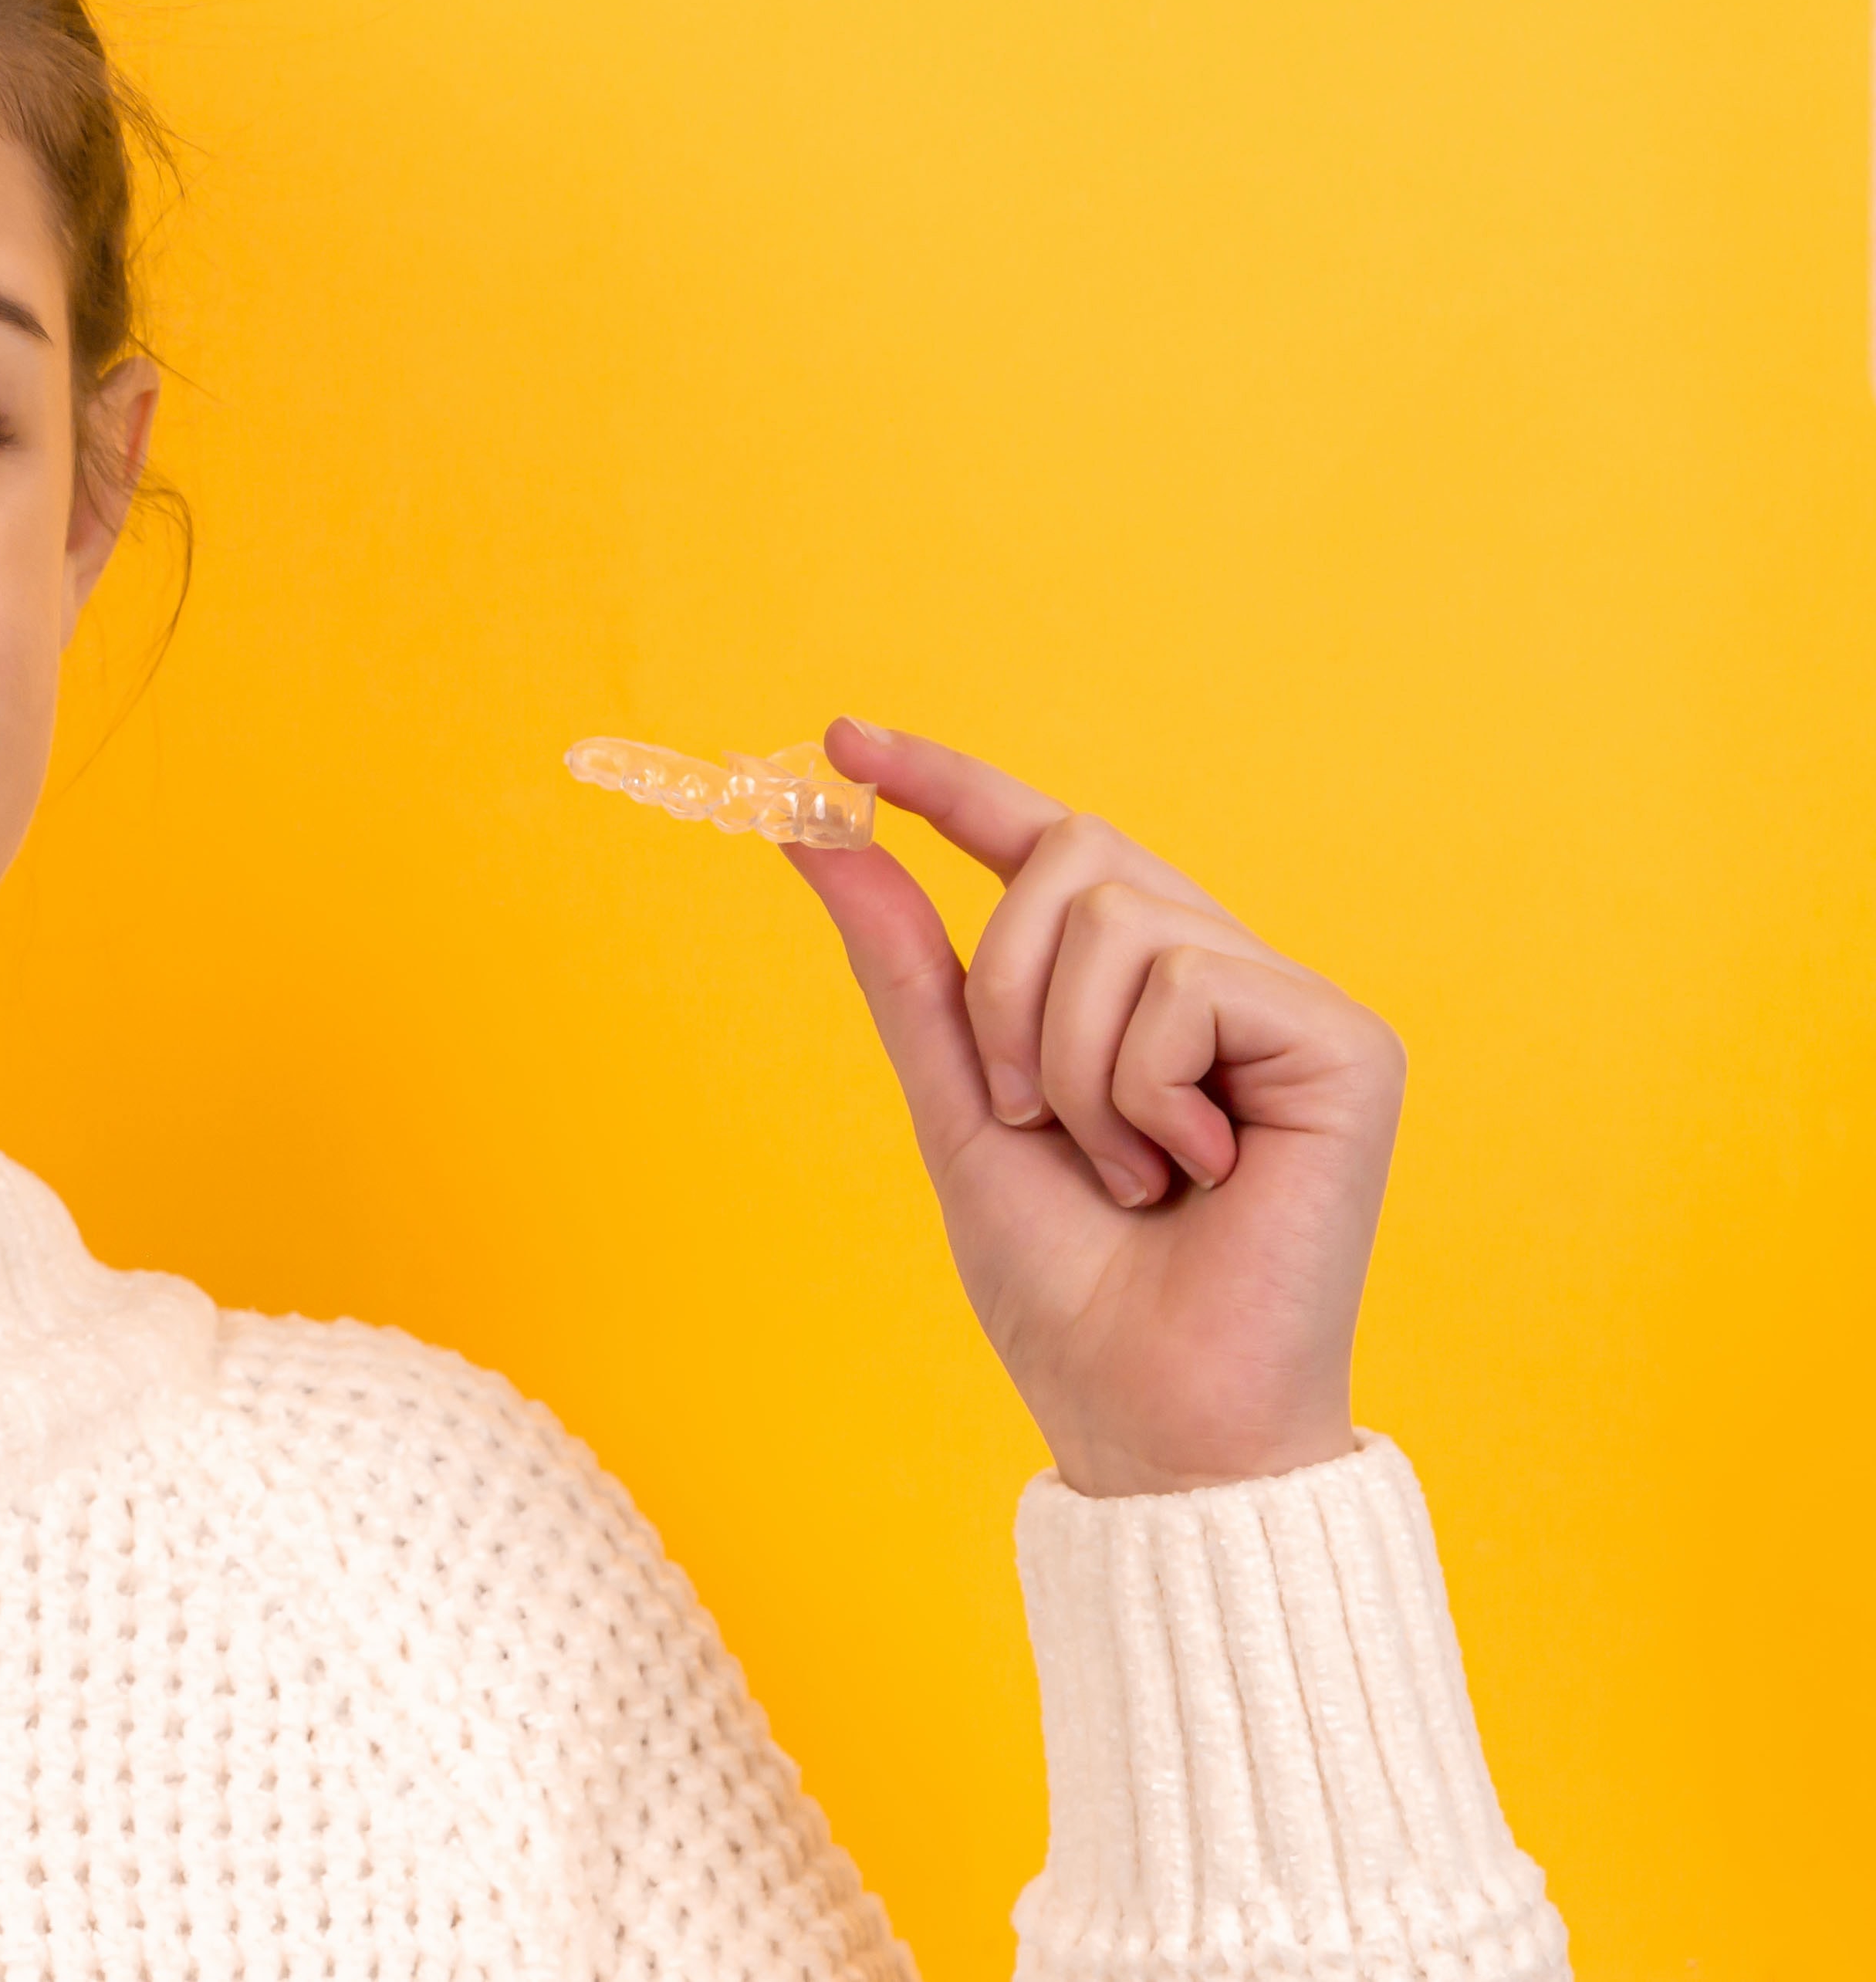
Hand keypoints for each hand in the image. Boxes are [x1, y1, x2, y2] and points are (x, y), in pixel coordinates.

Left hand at [780, 718, 1400, 1496]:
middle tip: (1032, 1113)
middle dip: (1006, 985)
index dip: (947, 781)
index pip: (1044, 839)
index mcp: (1135, 990)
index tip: (840, 740)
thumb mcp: (959, 1101)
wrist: (1155, 1419)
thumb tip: (813, 828)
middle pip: (1074, 850)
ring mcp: (1289, 1004)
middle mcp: (1221, 974)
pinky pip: (1186, 979)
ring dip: (1070, 1060)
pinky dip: (1143, 1086)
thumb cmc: (1072, 1286)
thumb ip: (905, 963)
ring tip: (1125, 1166)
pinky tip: (1195, 1169)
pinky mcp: (1347, 1039)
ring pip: (1118, 917)